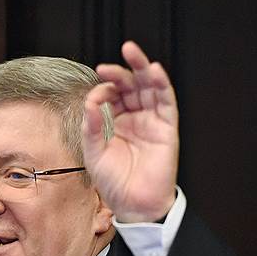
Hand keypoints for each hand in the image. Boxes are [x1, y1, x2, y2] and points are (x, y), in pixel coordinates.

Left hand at [82, 41, 178, 222]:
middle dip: (120, 72)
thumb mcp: (94, 153)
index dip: (103, 89)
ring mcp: (151, 121)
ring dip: (141, 68)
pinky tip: (154, 70)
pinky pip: (166, 102)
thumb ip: (91, 127)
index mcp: (116, 122)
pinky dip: (161, 84)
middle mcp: (134, 118)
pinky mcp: (167, 127)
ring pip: (149, 87)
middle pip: (130, 86)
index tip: (95, 94)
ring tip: (131, 51)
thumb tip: (89, 101)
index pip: (111, 95)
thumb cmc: (113, 182)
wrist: (133, 204)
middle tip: (107, 65)